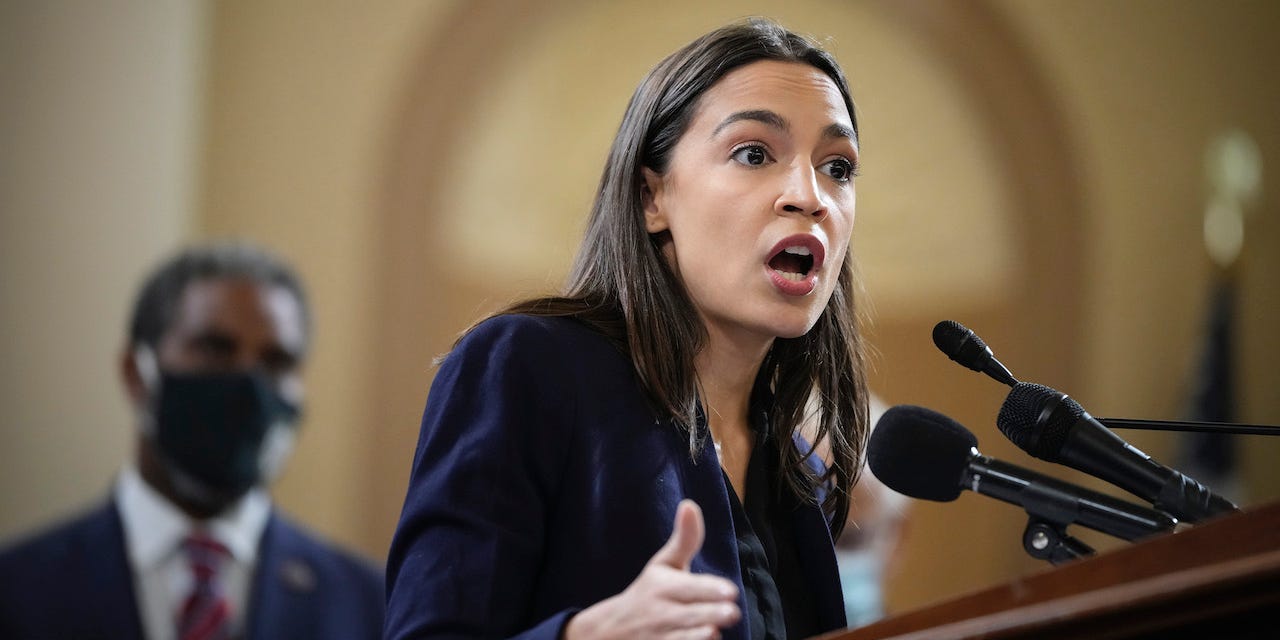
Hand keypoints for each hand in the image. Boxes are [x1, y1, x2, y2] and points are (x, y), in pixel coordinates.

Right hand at [563, 500, 740, 639]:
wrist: (609, 631)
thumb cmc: (648, 593)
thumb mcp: (662, 566)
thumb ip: (684, 540)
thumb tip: (691, 504)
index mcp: (662, 587)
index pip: (688, 588)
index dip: (709, 590)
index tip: (730, 590)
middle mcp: (661, 613)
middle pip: (689, 615)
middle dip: (710, 614)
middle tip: (732, 612)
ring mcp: (659, 638)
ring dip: (698, 637)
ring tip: (713, 633)